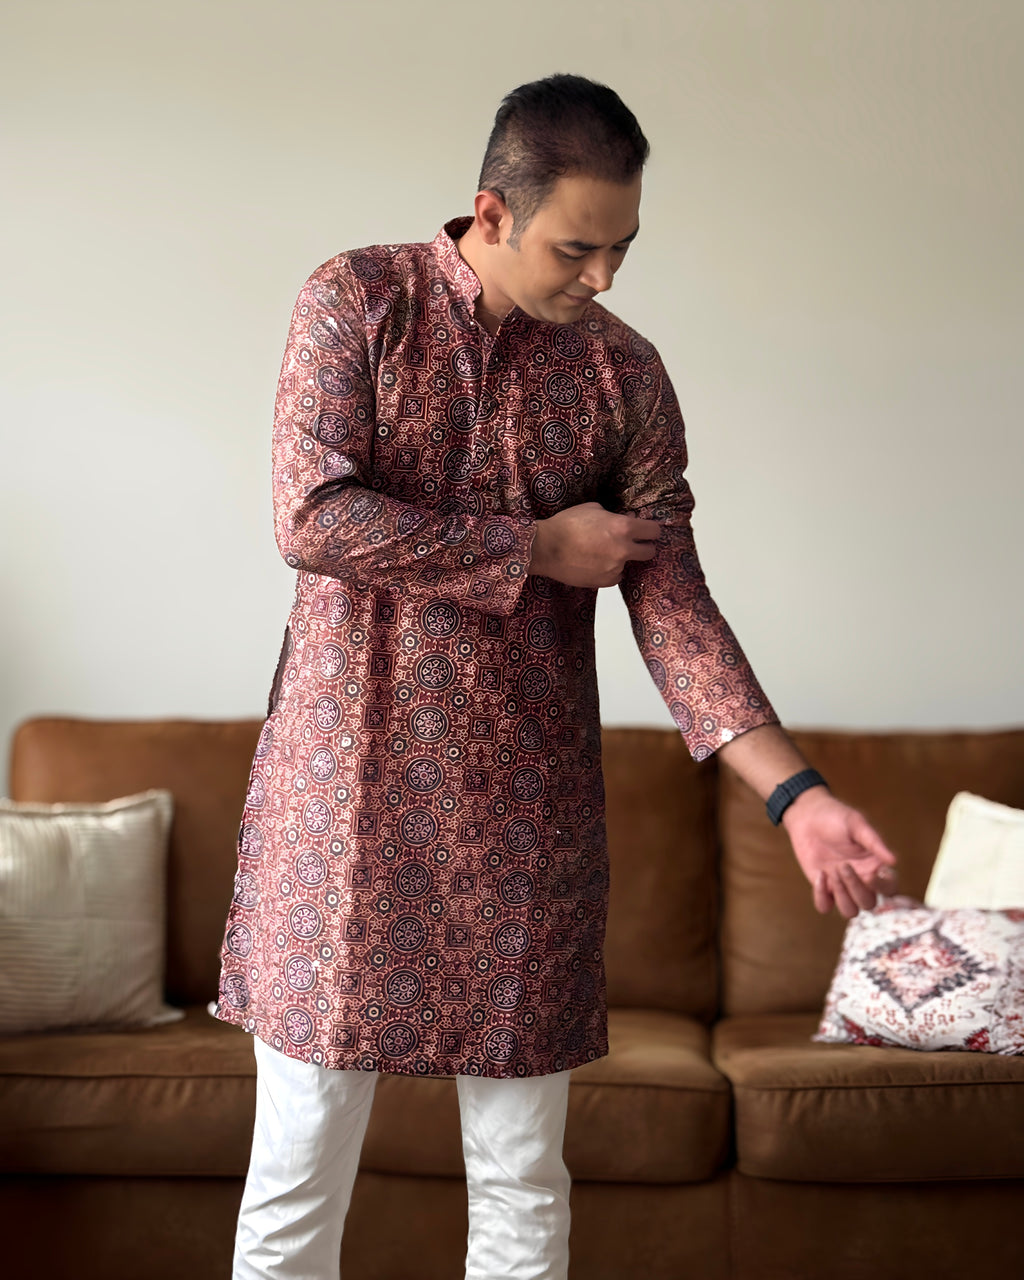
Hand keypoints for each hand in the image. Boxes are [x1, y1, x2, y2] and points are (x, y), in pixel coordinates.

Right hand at [528, 502, 660, 587]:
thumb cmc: (566, 524)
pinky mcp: (604, 581)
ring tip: (603, 554)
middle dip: (643, 547)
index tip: (647, 532)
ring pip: (630, 565)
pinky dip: (609, 571)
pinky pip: (615, 576)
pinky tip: (596, 564)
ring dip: (622, 560)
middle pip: (650, 552)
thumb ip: (613, 516)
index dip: (651, 531)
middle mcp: (623, 549)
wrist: (546, 548)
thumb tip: (624, 520)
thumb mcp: (593, 509)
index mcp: (623, 528)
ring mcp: (615, 567)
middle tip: (633, 544)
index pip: (654, 531)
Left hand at [781, 787, 898, 918]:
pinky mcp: (822, 887)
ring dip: (842, 895)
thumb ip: (874, 843)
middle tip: (843, 865)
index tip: (871, 874)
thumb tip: (894, 861)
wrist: (807, 816)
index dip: (883, 887)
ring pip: (850, 911)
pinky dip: (821, 897)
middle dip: (856, 888)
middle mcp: (861, 880)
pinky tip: (820, 874)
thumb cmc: (836, 817)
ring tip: (832, 871)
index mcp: (875, 865)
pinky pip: (825, 907)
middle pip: (869, 904)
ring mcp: (841, 886)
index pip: (890, 888)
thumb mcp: (857, 824)